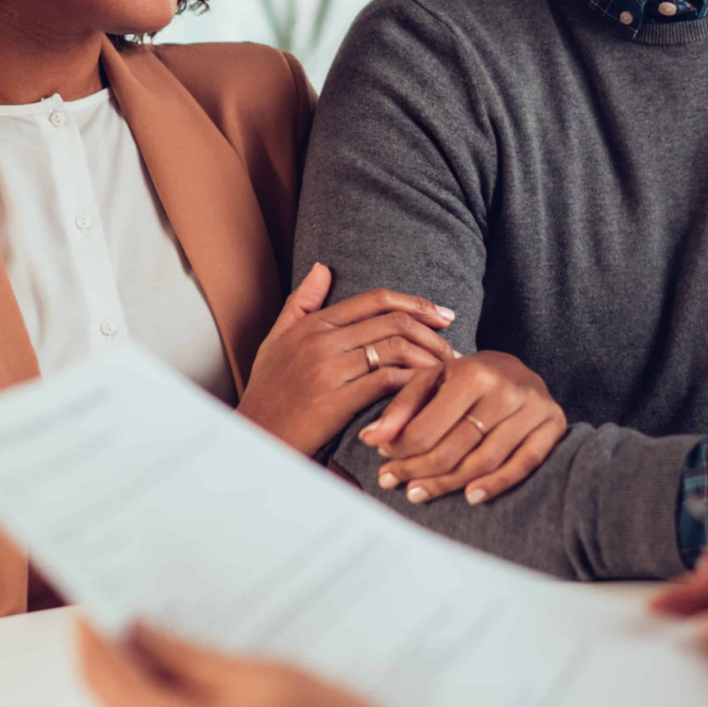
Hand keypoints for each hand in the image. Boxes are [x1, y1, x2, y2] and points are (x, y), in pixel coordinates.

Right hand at [238, 264, 452, 455]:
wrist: (254, 439)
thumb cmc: (268, 392)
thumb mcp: (276, 340)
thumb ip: (301, 303)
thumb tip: (322, 267)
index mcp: (312, 324)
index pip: (376, 299)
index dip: (416, 303)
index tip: (443, 315)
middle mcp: (321, 341)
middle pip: (393, 322)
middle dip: (433, 333)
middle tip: (454, 348)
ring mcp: (327, 369)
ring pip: (395, 349)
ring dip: (430, 359)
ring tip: (448, 372)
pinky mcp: (334, 401)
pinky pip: (387, 381)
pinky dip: (415, 383)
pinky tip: (429, 391)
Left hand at [358, 350, 567, 504]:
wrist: (520, 370)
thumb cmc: (470, 377)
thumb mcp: (433, 379)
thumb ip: (402, 407)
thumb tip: (370, 439)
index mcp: (474, 373)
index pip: (428, 427)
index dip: (402, 449)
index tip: (385, 458)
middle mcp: (506, 390)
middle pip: (454, 448)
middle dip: (418, 470)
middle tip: (395, 483)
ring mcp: (533, 409)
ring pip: (484, 461)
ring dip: (448, 484)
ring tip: (418, 493)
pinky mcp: (553, 426)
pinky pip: (523, 465)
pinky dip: (496, 485)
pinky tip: (470, 497)